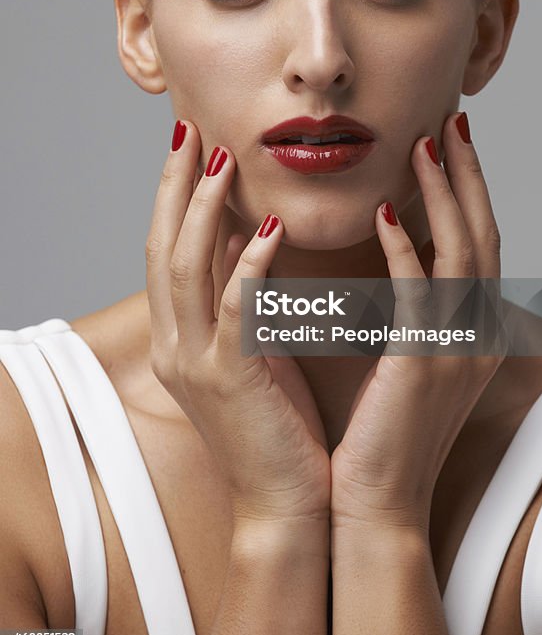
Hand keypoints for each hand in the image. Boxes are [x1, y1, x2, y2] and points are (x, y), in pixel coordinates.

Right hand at [145, 119, 330, 525]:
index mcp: (181, 337)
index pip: (166, 249)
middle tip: (188, 131)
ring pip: (184, 268)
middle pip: (161, 247)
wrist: (287, 503)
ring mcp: (196, 364)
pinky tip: (271, 226)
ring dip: (203, 209)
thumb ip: (243, 297)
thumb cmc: (279, 423)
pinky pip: (235, 309)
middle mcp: (176, 346)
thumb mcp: (252, 351)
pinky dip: (250, 263)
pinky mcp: (230, 380)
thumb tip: (253, 234)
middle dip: (174, 186)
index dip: (173, 195)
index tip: (189, 145)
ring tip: (220, 160)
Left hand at [330, 111, 503, 533]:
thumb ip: (412, 307)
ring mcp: (455, 349)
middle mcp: (475, 334)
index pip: (478, 242)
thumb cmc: (383, 430)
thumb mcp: (409, 358)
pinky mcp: (422, 363)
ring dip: (443, 193)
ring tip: (424, 144)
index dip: (468, 189)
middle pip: (481, 233)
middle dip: (467, 173)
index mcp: (471, 330)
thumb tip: (395, 252)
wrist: (377, 502)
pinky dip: (403, 250)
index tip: (450, 141)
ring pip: (459, 251)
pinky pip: (417, 293)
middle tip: (452, 120)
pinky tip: (382, 215)